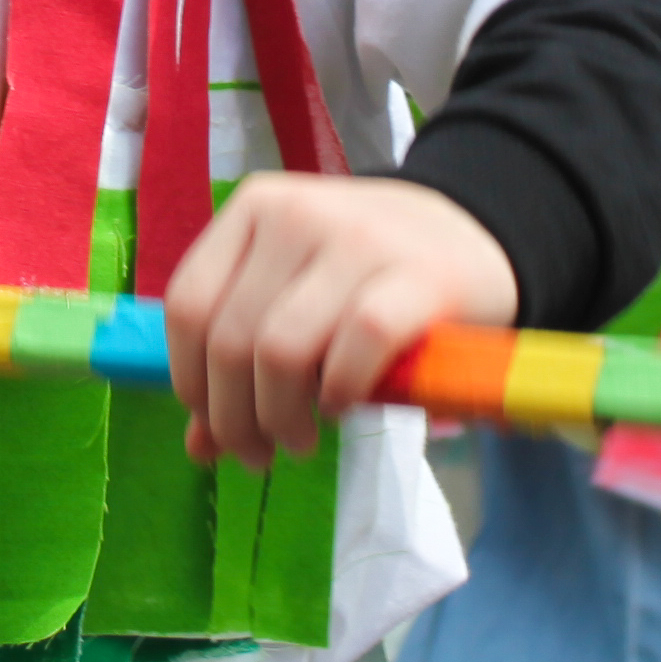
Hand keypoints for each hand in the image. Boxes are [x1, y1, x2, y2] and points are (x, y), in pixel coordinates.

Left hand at [160, 171, 515, 466]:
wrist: (472, 235)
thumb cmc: (368, 274)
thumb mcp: (295, 296)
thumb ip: (242, 362)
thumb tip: (198, 447)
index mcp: (255, 208)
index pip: (188, 306)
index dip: (192, 382)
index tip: (214, 426)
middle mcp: (297, 213)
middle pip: (232, 340)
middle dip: (236, 418)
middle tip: (260, 453)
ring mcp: (357, 238)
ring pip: (282, 350)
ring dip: (283, 416)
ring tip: (302, 440)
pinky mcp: (416, 275)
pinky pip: (357, 345)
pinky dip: (341, 391)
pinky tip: (343, 407)